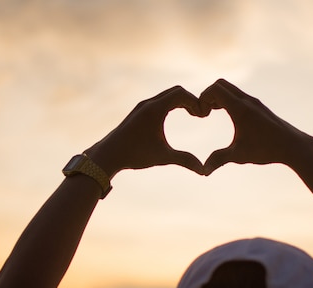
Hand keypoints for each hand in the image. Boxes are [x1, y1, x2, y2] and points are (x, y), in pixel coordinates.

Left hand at [85, 86, 208, 176]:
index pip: (181, 94)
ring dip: (181, 101)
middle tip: (200, 115)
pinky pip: (160, 100)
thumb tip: (203, 170)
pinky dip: (172, 104)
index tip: (203, 116)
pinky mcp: (140, 111)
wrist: (108, 154)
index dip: (195, 102)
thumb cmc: (135, 154)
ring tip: (193, 115)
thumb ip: (184, 160)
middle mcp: (148, 103)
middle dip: (191, 100)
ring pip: (168, 95)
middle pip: (176, 91)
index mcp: (155, 109)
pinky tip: (178, 116)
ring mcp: (143, 106)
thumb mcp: (162, 157)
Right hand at [199, 79, 309, 174]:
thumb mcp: (239, 156)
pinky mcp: (259, 107)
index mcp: (240, 108)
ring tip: (212, 113)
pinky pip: (239, 95)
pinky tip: (228, 116)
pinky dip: (229, 100)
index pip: (215, 89)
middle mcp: (247, 101)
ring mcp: (254, 102)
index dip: (203, 98)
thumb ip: (219, 160)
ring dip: (219, 97)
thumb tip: (203, 172)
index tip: (202, 115)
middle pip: (221, 84)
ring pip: (231, 89)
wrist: (293, 146)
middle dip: (208, 95)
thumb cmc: (266, 149)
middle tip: (205, 112)